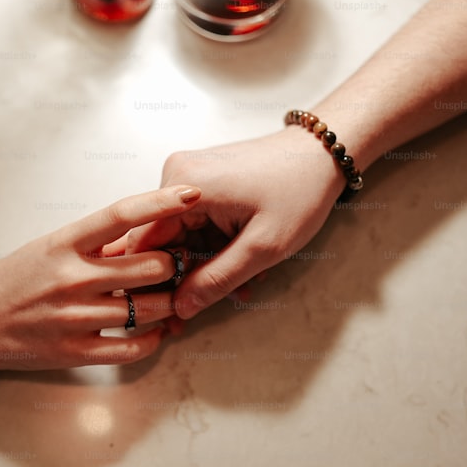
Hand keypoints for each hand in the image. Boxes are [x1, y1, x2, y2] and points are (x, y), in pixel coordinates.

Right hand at [0, 185, 200, 370]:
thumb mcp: (48, 248)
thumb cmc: (13, 281)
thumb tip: (141, 236)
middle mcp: (73, 278)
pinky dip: (154, 339)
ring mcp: (76, 317)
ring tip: (168, 297)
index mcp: (65, 244)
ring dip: (168, 303)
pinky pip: (134, 347)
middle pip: (151, 266)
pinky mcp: (76, 351)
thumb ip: (93, 244)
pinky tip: (156, 331)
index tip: (191, 193)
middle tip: (176, 265)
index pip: (122, 215)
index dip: (162, 203)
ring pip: (150, 308)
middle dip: (172, 265)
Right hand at [127, 128, 346, 318]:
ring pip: (182, 237)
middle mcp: (176, 175)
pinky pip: (197, 225)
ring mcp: (189, 177)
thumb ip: (218, 280)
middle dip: (188, 277)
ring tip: (243, 283)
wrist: (323, 153)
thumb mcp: (262, 246)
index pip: (144, 243)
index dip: (152, 282)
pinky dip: (217, 247)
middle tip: (209, 307)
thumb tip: (180, 308)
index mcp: (183, 185)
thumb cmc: (300, 190)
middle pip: (162, 241)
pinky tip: (244, 263)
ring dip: (208, 265)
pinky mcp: (203, 181)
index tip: (168, 313)